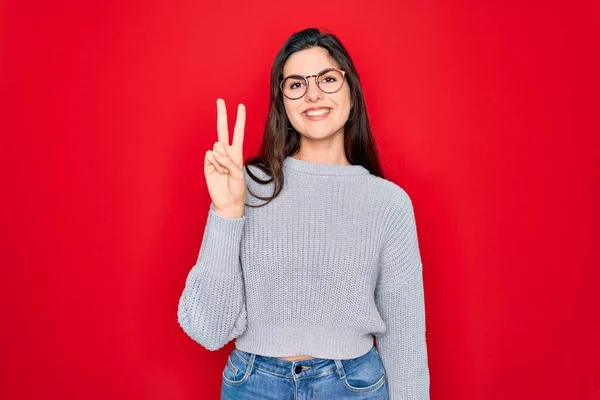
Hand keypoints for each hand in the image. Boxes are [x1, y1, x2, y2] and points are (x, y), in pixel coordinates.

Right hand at [204, 98, 246, 218]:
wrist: (228, 202)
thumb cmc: (237, 189)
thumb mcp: (238, 174)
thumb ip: (228, 161)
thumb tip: (215, 151)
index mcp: (236, 153)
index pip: (238, 132)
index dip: (239, 120)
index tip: (241, 106)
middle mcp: (226, 152)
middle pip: (223, 130)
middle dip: (222, 115)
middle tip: (220, 100)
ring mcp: (216, 158)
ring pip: (217, 146)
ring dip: (221, 159)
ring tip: (224, 172)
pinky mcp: (207, 164)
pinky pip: (210, 156)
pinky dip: (214, 164)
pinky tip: (217, 173)